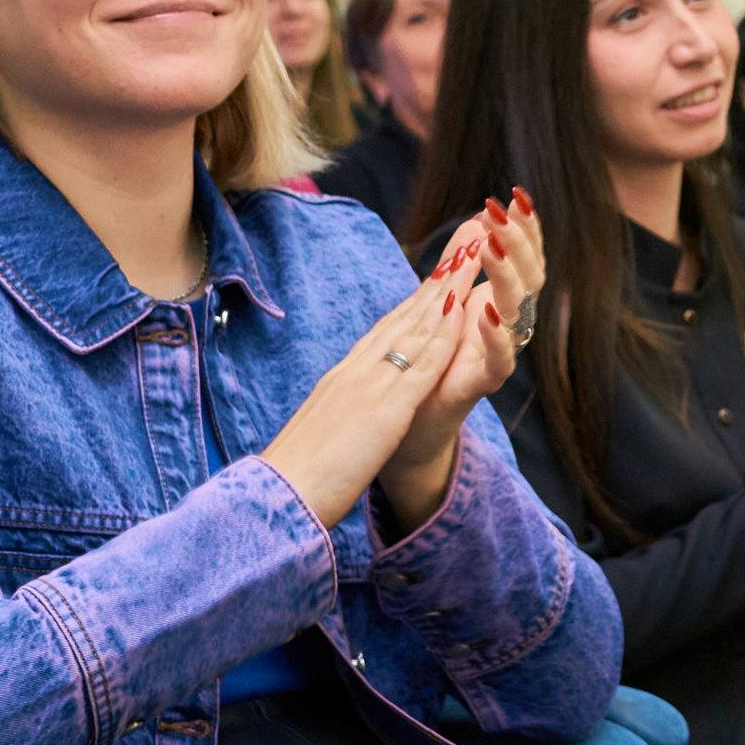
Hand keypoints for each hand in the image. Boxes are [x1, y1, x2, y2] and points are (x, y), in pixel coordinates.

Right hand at [262, 205, 533, 536]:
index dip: (414, 303)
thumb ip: (342, 413)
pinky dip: (440, 336)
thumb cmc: (297, 476)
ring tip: (470, 257)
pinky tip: (462, 314)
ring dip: (444, 292)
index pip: (385, 333)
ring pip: (412, 330)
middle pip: (402, 319)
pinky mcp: (381, 409)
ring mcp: (367, 386)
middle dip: (435, 282)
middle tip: (462, 245)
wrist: (274, 499)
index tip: (438, 277)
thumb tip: (349, 409)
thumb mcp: (325, 432)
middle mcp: (355, 372)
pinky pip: (417, 366)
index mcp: (343, 379)